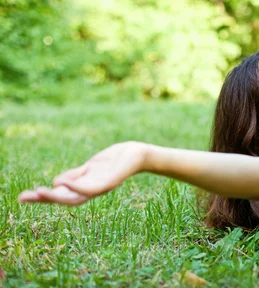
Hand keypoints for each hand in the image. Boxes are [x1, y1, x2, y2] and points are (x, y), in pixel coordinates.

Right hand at [18, 141, 147, 205]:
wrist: (137, 155)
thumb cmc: (114, 161)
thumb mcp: (91, 167)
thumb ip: (76, 175)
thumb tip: (56, 182)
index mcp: (85, 187)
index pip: (61, 196)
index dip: (43, 198)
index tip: (23, 197)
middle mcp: (92, 191)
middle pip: (65, 200)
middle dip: (45, 200)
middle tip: (24, 197)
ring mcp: (101, 187)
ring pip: (76, 197)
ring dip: (58, 196)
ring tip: (40, 192)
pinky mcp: (110, 181)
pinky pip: (92, 188)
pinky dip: (77, 187)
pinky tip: (64, 183)